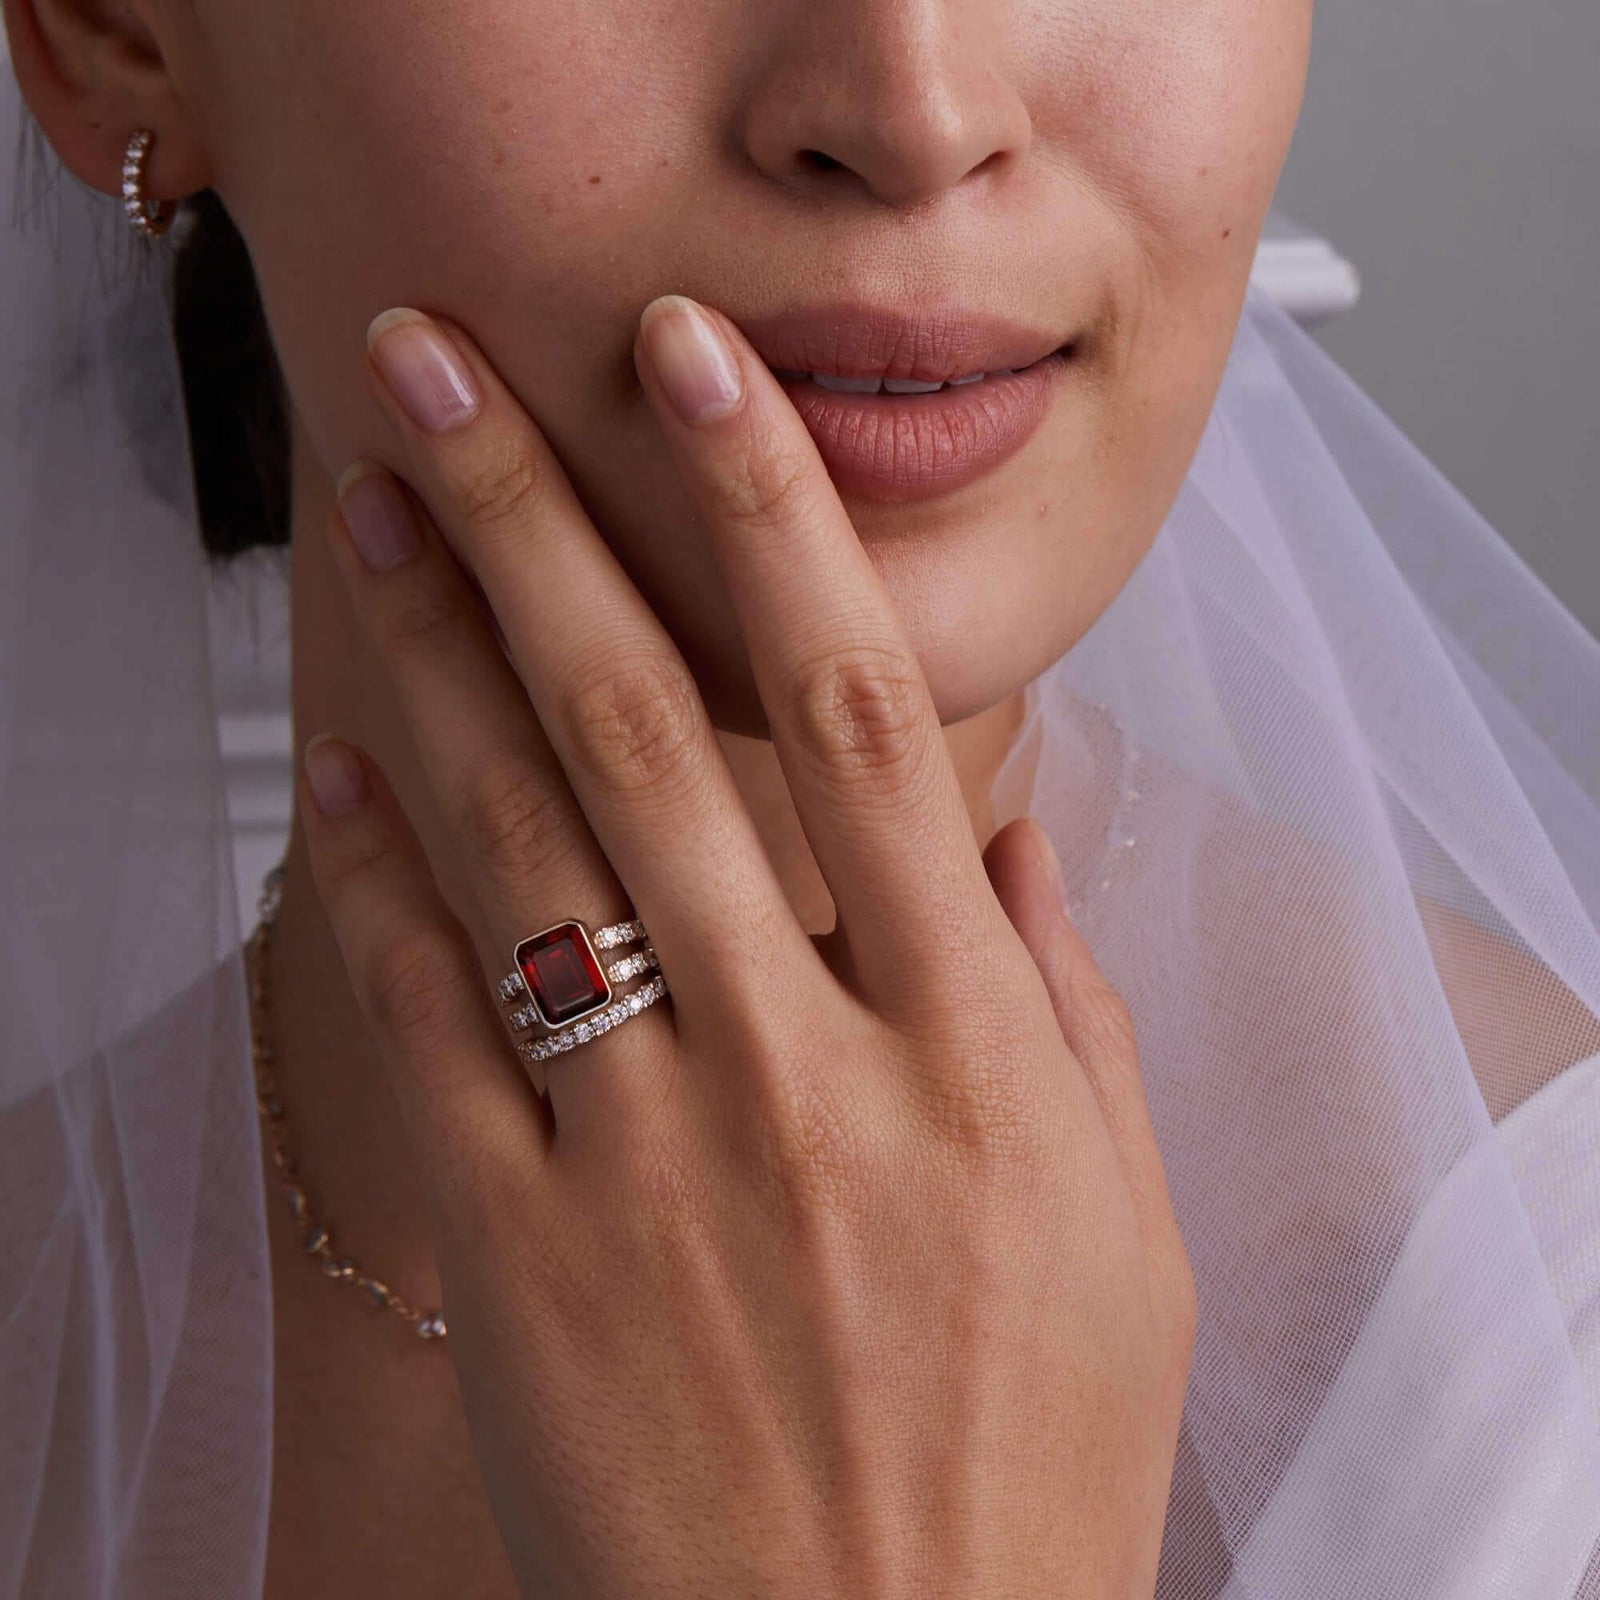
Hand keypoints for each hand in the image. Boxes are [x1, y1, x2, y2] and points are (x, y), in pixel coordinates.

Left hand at [300, 294, 1195, 1598]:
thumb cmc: (1023, 1462)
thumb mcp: (1121, 1227)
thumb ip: (1069, 1011)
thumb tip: (1013, 843)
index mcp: (968, 1048)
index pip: (873, 717)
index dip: (776, 521)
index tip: (703, 375)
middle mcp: (804, 1069)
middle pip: (658, 733)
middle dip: (546, 520)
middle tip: (449, 367)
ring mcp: (650, 1160)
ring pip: (527, 847)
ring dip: (440, 654)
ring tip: (377, 505)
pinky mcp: (527, 1261)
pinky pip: (429, 1031)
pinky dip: (376, 886)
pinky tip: (337, 767)